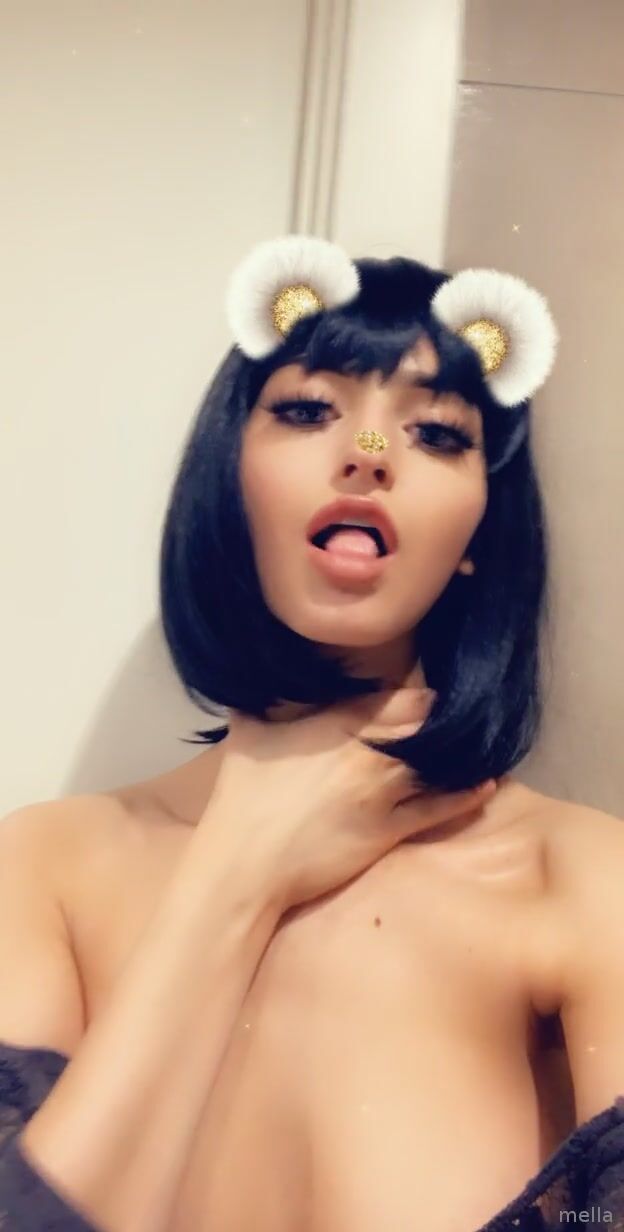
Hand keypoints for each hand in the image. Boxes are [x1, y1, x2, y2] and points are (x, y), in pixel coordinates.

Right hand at [201, 685, 496, 913]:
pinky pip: (437, 808)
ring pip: (434, 765)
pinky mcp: (389, 830)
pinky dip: (465, 794)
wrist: (245, 863)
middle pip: (424, 727)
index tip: (431, 693)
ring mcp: (381, 794)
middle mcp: (367, 754)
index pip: (398, 699)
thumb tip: (262, 671)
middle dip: (442, 720)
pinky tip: (486, 782)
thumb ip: (266, 698)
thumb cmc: (242, 796)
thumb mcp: (249, 732)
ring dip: (457, 753)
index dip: (419, 695)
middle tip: (460, 715)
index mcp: (336, 726)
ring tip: (477, 743)